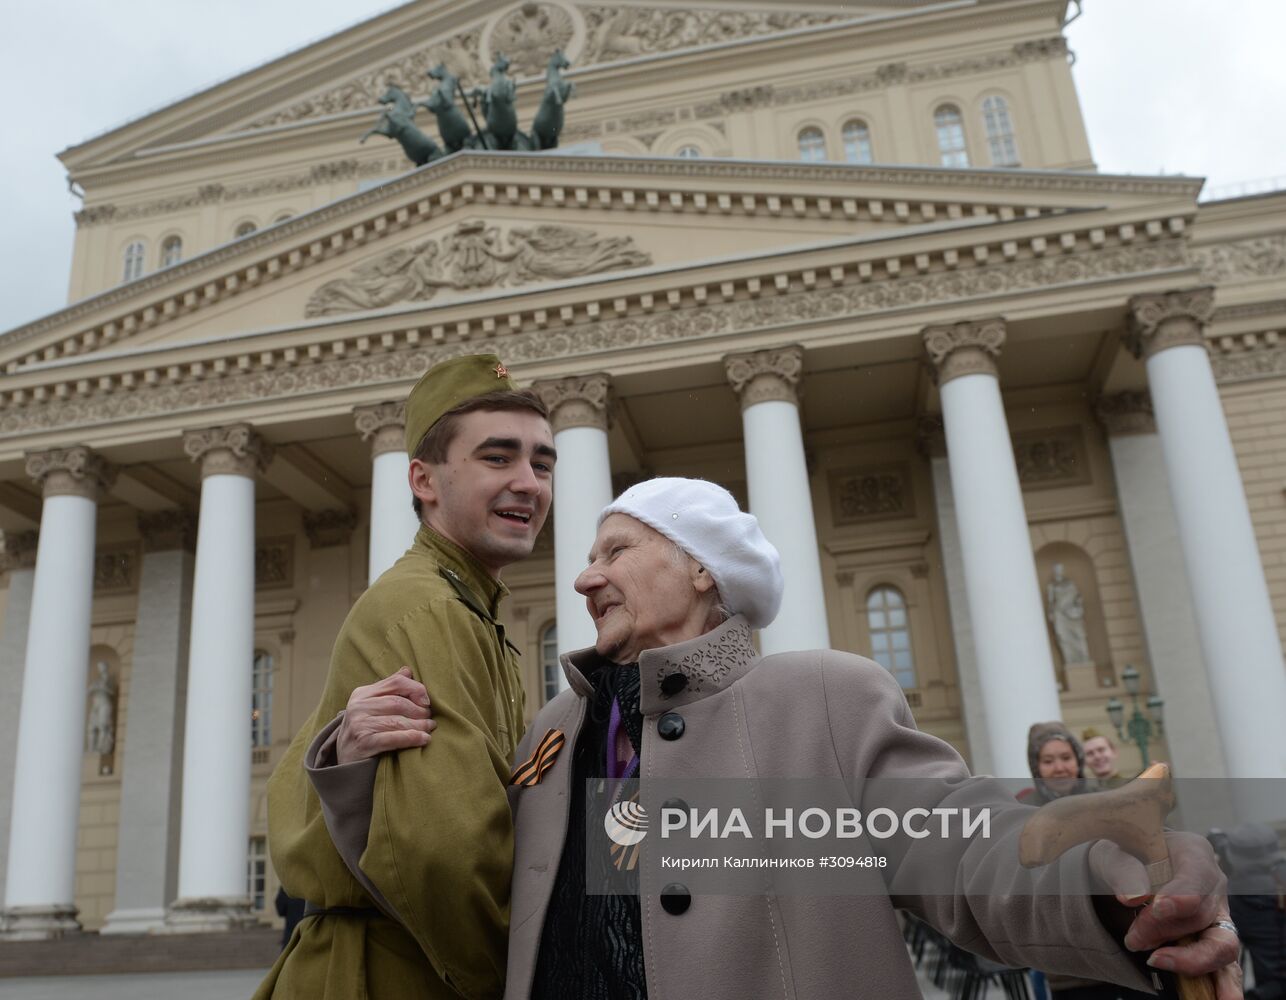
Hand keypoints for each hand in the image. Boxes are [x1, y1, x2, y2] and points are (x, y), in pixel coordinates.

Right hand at [336, 667, 434, 763]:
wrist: (345, 760)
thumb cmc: (364, 729)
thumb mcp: (372, 705)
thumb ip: (390, 688)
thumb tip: (408, 671)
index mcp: (362, 693)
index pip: (396, 682)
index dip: (416, 689)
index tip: (427, 701)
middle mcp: (358, 707)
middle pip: (398, 703)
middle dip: (419, 710)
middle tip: (430, 718)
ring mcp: (359, 725)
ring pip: (397, 721)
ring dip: (419, 725)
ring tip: (430, 728)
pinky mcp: (364, 743)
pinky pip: (394, 738)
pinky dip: (413, 738)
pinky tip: (424, 739)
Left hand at [1090, 832, 1242, 997]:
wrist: (1129, 866)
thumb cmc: (1125, 853)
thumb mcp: (1114, 852)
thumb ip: (1123, 869)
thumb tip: (1130, 897)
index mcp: (1193, 852)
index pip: (1196, 875)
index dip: (1180, 895)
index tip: (1157, 908)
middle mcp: (1214, 884)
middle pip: (1199, 914)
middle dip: (1164, 929)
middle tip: (1132, 938)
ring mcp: (1218, 914)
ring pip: (1220, 943)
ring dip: (1191, 958)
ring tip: (1158, 962)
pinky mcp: (1214, 939)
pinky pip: (1225, 964)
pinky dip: (1225, 983)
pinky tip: (1224, 999)